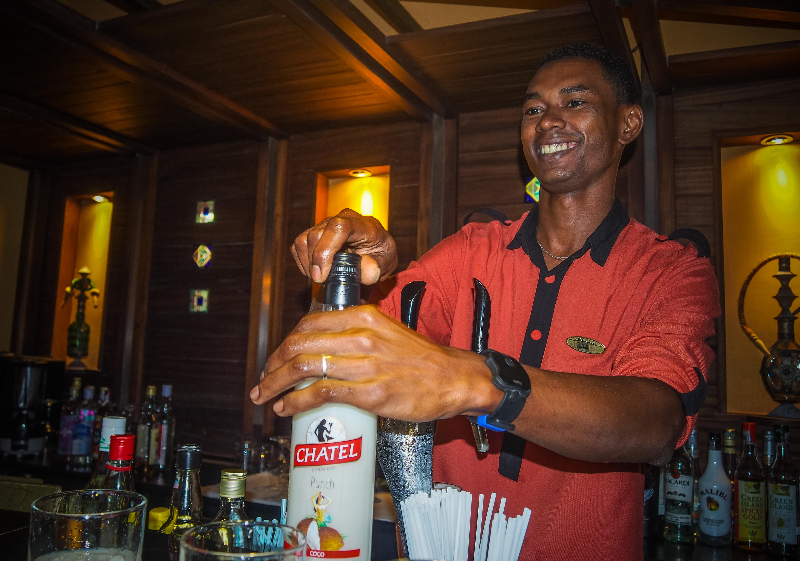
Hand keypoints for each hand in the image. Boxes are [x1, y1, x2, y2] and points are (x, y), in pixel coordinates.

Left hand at [249, 305, 500, 420]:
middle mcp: (361, 336)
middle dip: (272, 365)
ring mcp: (366, 365)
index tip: (275, 360)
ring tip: (265, 397)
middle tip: (263, 381)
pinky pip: (321, 394)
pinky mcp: (371, 393)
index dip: (283, 344)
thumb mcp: (386, 331)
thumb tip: (320, 348)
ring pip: (304, 368)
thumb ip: (355, 334)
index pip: (307, 324)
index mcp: (363, 317)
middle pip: (298, 345)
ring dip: (275, 385)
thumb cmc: (420, 359)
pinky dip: (296, 402)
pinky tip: (286, 409)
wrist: (454, 379)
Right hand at [292, 209, 397, 284]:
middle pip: (317, 235)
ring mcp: (326, 223)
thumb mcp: (387, 264)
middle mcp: (342, 218)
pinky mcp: (315, 231)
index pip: (338, 227)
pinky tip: (316, 271)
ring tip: (321, 277)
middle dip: (315, 263)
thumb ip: (377, 268)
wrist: (375, 251)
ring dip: (307, 263)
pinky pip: (298, 245)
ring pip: (304, 239)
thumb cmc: (380, 256)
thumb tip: (366, 270)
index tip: (322, 275)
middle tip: (323, 281)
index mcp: (363, 225)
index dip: (326, 250)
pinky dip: (302, 261)